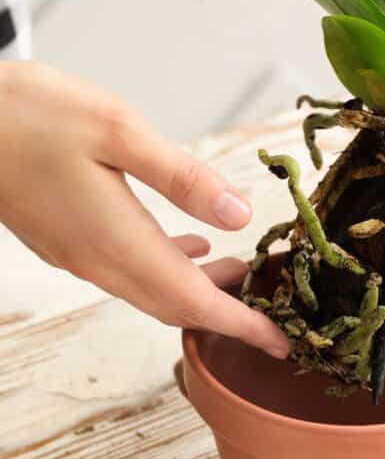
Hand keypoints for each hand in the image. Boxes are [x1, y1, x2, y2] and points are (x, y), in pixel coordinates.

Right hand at [0, 62, 288, 358]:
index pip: (194, 302)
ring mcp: (76, 255)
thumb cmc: (28, 115)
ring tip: (241, 272)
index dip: (243, 326)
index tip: (282, 343)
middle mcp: (96, 260)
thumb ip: (183, 178)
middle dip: (227, 314)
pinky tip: (187, 246)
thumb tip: (239, 215)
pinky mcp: (63, 241)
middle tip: (271, 307)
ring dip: (198, 291)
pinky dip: (168, 271)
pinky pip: (127, 273)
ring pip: (151, 291)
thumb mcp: (118, 131)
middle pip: (175, 306)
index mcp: (116, 241)